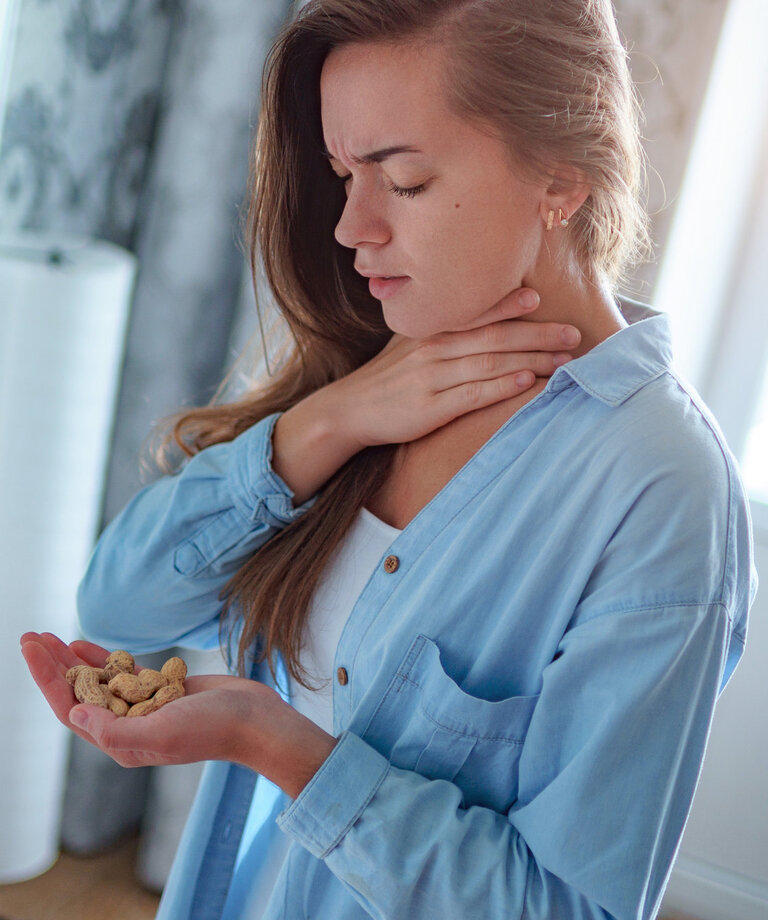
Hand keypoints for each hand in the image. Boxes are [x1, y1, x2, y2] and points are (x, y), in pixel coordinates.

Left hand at [19, 633, 336, 795]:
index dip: (46, 677)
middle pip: (76, 693)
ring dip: (71, 660)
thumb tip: (74, 716)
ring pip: (96, 681)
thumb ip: (116, 731)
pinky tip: (85, 644)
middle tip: (30, 635)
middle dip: (51, 665)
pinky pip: (122, 673)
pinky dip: (102, 658)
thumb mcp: (162, 734)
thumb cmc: (213, 730)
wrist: (254, 720)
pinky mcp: (161, 691)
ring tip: (49, 636)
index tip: (31, 647)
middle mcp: (126, 727)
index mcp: (119, 742)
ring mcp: (143, 708)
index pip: (70, 708)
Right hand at [322, 287, 580, 449]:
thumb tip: (475, 320)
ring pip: (490, 364)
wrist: (350, 410)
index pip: (475, 313)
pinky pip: (474, 394)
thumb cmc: (387, 379)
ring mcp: (433, 378)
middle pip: (493, 337)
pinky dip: (503, 387)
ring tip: (565, 361)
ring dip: (532, 360)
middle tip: (574, 333)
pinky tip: (528, 383)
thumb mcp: (407, 345)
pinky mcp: (432, 408)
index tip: (539, 297)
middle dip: (537, 334)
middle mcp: (433, 349)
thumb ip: (439, 331)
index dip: (508, 304)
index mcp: (430, 330)